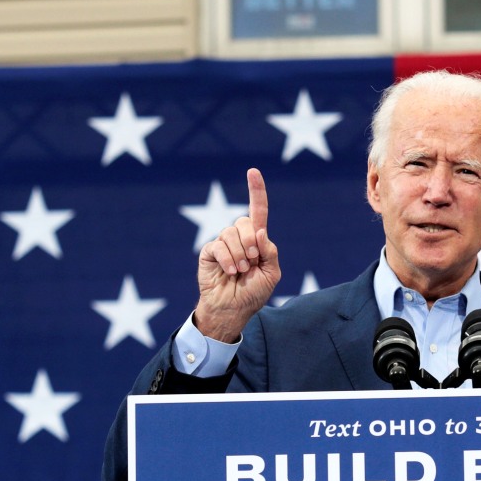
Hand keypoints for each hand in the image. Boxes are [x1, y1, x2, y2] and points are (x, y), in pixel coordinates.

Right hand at [194, 168, 280, 341]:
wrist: (233, 309)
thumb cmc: (253, 293)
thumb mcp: (271, 274)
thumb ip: (270, 252)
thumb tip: (260, 230)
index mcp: (257, 240)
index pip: (257, 211)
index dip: (256, 191)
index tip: (253, 171)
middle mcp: (239, 238)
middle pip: (245, 222)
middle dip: (251, 241)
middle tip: (252, 261)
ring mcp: (223, 244)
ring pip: (231, 233)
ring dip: (239, 254)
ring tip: (240, 271)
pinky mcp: (209, 252)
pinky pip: (218, 245)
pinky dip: (227, 259)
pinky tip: (230, 271)